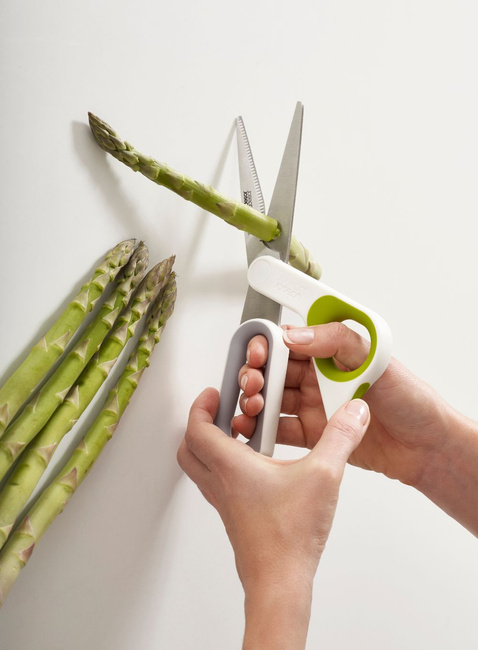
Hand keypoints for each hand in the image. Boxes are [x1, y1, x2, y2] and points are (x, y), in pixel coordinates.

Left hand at [177, 388, 369, 648]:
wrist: (279, 584)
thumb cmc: (290, 537)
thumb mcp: (323, 476)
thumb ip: (340, 438)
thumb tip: (354, 412)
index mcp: (231, 466)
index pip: (198, 427)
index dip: (202, 405)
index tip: (215, 393)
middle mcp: (221, 483)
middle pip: (189, 447)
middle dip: (200, 423)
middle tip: (219, 411)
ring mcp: (225, 502)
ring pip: (200, 467)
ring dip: (209, 445)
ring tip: (238, 433)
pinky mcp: (234, 516)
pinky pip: (217, 484)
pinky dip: (224, 467)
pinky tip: (255, 467)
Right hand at [234, 323, 477, 535]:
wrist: (424, 446)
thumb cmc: (409, 397)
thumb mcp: (375, 357)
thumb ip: (335, 341)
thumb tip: (296, 335)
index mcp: (329, 352)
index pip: (287, 341)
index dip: (267, 344)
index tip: (258, 353)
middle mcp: (317, 377)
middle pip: (272, 371)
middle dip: (255, 375)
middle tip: (254, 384)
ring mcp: (313, 406)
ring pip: (271, 400)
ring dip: (254, 402)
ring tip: (252, 407)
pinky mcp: (312, 435)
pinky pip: (280, 430)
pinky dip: (262, 430)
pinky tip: (254, 429)